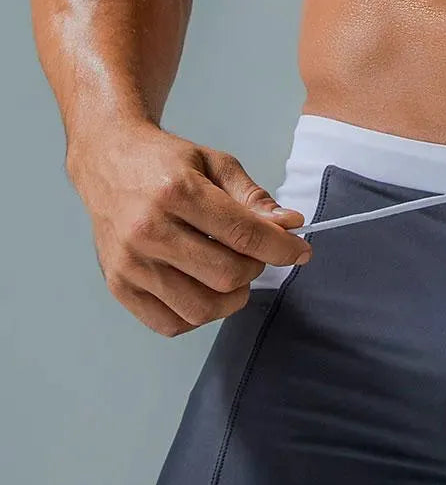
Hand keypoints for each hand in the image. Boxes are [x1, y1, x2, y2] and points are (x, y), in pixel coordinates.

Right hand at [68, 121, 313, 336]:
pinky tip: (201, 287)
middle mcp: (147, 230)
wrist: (106, 160)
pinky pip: (171, 324)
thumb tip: (291, 226)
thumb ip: (255, 199)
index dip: (282, 248)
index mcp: (175, 192)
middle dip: (254, 269)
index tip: (300, 251)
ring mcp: (129, 262)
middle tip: (252, 254)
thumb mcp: (215, 164)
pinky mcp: (118, 285)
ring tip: (227, 272)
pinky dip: (198, 314)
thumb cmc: (165, 163)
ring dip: (229, 297)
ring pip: (202, 308)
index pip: (244, 235)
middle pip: (227, 276)